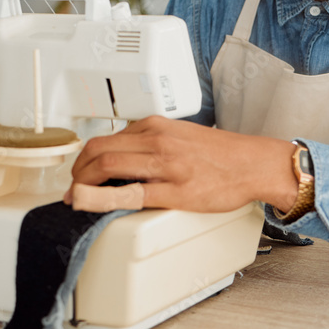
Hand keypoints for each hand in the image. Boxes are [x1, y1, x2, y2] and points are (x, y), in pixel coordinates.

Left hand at [63, 116, 297, 213]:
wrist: (253, 164)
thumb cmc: (222, 155)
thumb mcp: (182, 135)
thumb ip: (153, 141)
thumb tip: (124, 153)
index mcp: (158, 126)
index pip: (107, 136)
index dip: (85, 156)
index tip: (81, 170)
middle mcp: (158, 141)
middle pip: (99, 149)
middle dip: (77, 170)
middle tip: (74, 185)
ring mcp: (166, 166)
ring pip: (108, 165)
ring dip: (82, 183)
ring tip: (77, 196)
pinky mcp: (175, 191)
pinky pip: (129, 193)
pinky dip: (101, 198)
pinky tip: (87, 202)